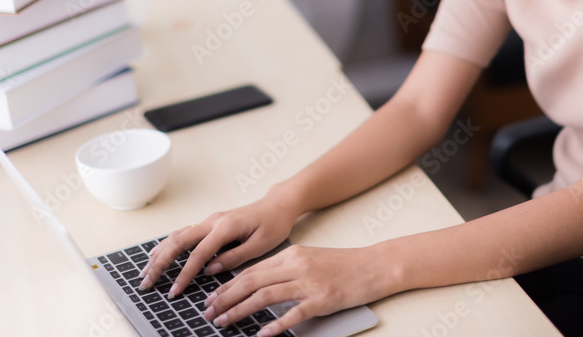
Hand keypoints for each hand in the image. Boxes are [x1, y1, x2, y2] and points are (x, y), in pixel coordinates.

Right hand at [137, 189, 300, 295]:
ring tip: (145, 272)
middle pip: (178, 242)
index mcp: (226, 227)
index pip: (198, 254)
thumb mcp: (261, 245)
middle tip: (147, 283)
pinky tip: (157, 255)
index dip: (184, 274)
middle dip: (160, 264)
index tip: (174, 291)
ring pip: (177, 236)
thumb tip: (210, 270)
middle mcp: (213, 221)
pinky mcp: (209, 223)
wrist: (277, 205)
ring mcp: (209, 220)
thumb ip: (235, 257)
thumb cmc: (273, 224)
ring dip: (159, 254)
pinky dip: (167, 245)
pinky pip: (183, 233)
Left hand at [200, 245, 393, 335]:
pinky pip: (293, 313)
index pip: (251, 270)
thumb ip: (285, 268)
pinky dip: (275, 325)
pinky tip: (262, 334)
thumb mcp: (309, 258)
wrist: (374, 265)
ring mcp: (309, 282)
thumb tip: (258, 283)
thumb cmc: (342, 264)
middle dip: (225, 298)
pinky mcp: (322, 299)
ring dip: (240, 310)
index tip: (211, 298)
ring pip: (265, 295)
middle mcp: (296, 265)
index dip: (227, 285)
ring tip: (223, 322)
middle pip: (252, 281)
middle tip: (208, 312)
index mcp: (291, 254)